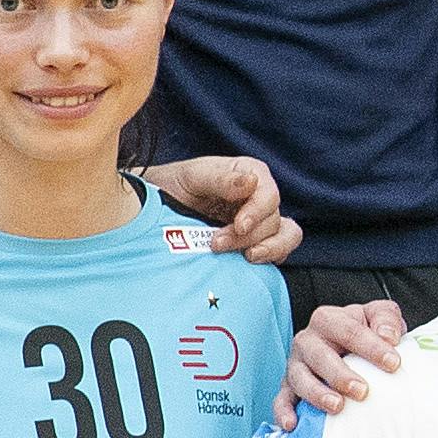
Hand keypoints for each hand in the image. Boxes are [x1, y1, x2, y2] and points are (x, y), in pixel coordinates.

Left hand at [143, 154, 302, 270]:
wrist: (152, 211)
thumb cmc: (171, 187)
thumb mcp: (191, 177)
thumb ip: (220, 179)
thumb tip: (251, 183)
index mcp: (248, 175)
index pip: (269, 195)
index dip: (257, 212)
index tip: (239, 226)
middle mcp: (258, 197)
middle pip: (274, 220)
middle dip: (247, 236)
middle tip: (216, 244)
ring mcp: (259, 221)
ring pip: (286, 236)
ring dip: (268, 249)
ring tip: (246, 258)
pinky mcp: (256, 242)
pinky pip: (280, 251)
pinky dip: (270, 257)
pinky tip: (247, 262)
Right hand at [278, 299, 408, 419]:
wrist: (347, 342)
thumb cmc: (365, 330)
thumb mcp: (378, 315)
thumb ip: (386, 319)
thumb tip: (388, 336)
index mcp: (328, 319)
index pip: (349, 331)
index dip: (371, 347)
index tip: (394, 364)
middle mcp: (307, 340)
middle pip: (320, 356)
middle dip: (341, 375)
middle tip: (363, 391)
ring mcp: (295, 364)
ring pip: (300, 378)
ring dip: (317, 394)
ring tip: (337, 407)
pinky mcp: (288, 387)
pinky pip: (281, 399)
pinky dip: (284, 411)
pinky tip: (292, 424)